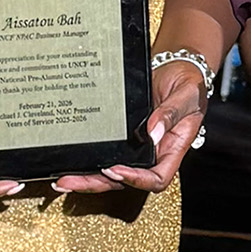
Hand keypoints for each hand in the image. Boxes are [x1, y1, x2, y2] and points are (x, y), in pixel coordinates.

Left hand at [57, 57, 206, 193]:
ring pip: (111, 173)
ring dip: (87, 178)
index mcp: (172, 149)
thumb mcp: (186, 94)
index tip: (116, 170)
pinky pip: (106, 153)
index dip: (136, 179)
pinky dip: (89, 160)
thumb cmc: (188, 83)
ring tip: (63, 180)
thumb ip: (170, 113)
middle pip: (125, 181)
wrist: (177, 67)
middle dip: (98, 183)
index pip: (156, 178)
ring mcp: (137, 147)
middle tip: (71, 182)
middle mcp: (153, 153)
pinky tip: (70, 163)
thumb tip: (152, 132)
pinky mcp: (123, 137)